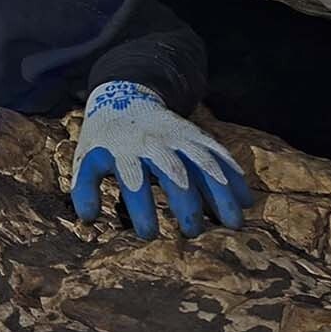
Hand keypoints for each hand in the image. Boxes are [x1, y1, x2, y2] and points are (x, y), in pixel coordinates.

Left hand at [71, 81, 253, 238]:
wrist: (124, 97)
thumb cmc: (104, 139)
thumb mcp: (87, 157)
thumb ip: (85, 187)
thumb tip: (87, 218)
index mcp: (123, 151)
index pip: (132, 181)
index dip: (140, 207)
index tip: (148, 234)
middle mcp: (153, 144)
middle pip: (173, 173)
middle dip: (184, 203)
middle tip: (192, 233)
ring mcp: (177, 138)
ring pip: (203, 164)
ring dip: (219, 193)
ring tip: (233, 223)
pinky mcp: (195, 135)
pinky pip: (218, 155)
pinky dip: (232, 176)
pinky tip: (246, 199)